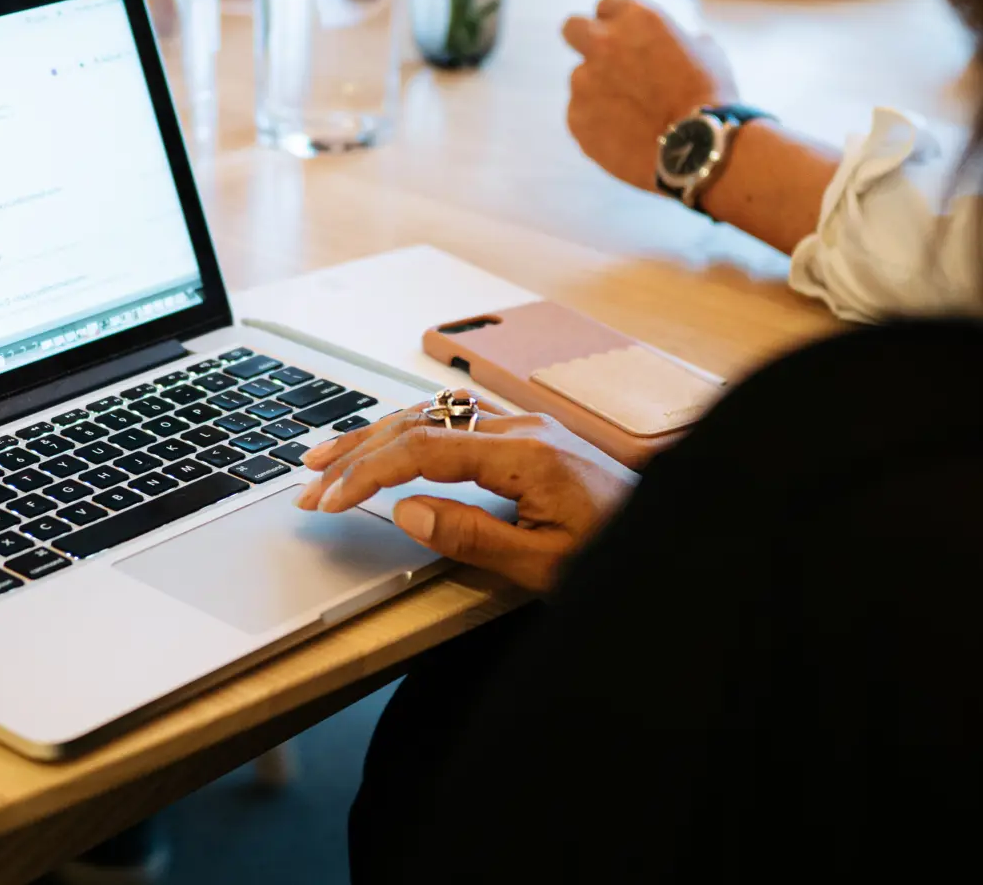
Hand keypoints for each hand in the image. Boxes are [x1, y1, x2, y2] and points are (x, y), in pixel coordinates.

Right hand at [294, 397, 633, 591]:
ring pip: (433, 416)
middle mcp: (521, 429)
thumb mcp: (545, 566)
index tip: (328, 497)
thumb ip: (473, 535)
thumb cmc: (618, 556)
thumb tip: (405, 509)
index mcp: (525, 455)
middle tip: (307, 480)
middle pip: (419, 424)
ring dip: (376, 436)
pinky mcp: (528, 438)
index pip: (423, 450)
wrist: (675, 542)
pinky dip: (408, 434)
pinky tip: (385, 445)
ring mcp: (525, 428)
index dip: (368, 472)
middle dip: (357, 451)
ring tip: (327, 458)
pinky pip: (455, 423)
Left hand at [563, 0, 738, 191]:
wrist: (696, 148)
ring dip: (598, 90)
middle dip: (584, 40)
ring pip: (580, 79)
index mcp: (636, 18)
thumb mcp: (706, 51)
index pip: (607, 5)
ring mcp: (584, 81)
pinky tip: (625, 136)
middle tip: (603, 62)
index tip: (626, 40)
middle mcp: (602, 43)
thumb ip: (678, 40)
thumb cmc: (709, 97)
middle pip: (572, 28)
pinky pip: (581, 114)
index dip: (617, 24)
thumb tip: (678, 43)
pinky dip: (597, 122)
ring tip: (632, 116)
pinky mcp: (575, 117)